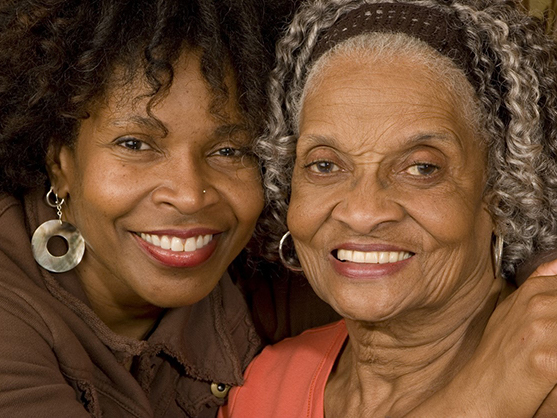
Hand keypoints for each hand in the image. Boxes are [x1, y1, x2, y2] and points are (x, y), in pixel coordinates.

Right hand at [407, 259, 556, 416]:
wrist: (483, 391)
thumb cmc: (498, 356)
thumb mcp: (512, 312)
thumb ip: (538, 285)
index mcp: (533, 290)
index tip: (554, 323)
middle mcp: (539, 303)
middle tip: (551, 339)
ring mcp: (544, 328)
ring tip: (552, 352)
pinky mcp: (549, 358)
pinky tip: (553, 366)